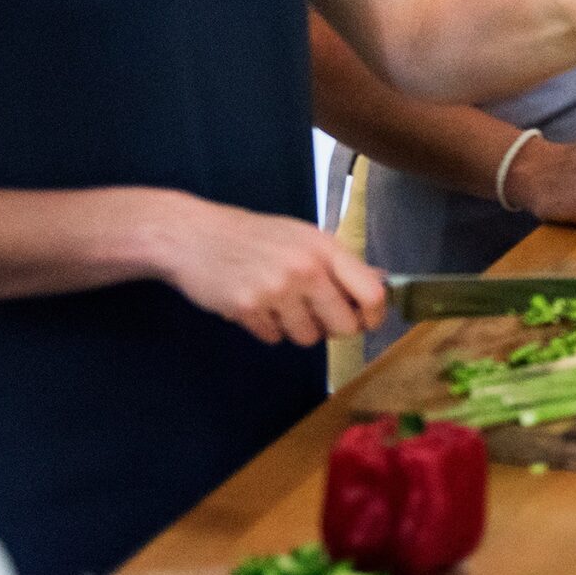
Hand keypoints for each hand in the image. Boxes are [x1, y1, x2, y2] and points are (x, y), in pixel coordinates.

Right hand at [152, 196, 386, 345]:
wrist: (195, 237)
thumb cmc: (255, 236)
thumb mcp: (304, 237)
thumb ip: (339, 262)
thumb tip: (380, 282)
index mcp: (325, 248)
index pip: (370, 293)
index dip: (375, 315)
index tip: (369, 322)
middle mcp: (306, 269)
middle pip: (344, 325)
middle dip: (334, 328)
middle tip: (319, 317)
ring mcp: (276, 290)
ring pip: (308, 337)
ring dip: (297, 328)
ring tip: (280, 304)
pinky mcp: (248, 309)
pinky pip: (274, 338)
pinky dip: (268, 328)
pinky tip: (255, 305)